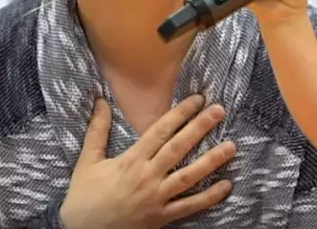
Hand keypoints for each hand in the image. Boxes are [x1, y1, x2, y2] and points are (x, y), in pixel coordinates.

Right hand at [60, 95, 235, 228]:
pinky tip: (226, 185)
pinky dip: (209, 197)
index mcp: (131, 160)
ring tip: (231, 146)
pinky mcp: (161, 217)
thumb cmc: (84, 197)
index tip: (198, 99)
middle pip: (179, 148)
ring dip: (212, 161)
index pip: (160, 131)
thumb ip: (97, 131)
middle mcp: (147, 177)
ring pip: (189, 176)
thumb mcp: (87, 161)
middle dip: (200, 127)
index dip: (180, 113)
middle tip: (219, 111)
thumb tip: (100, 101)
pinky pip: (189, 206)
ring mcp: (157, 198)